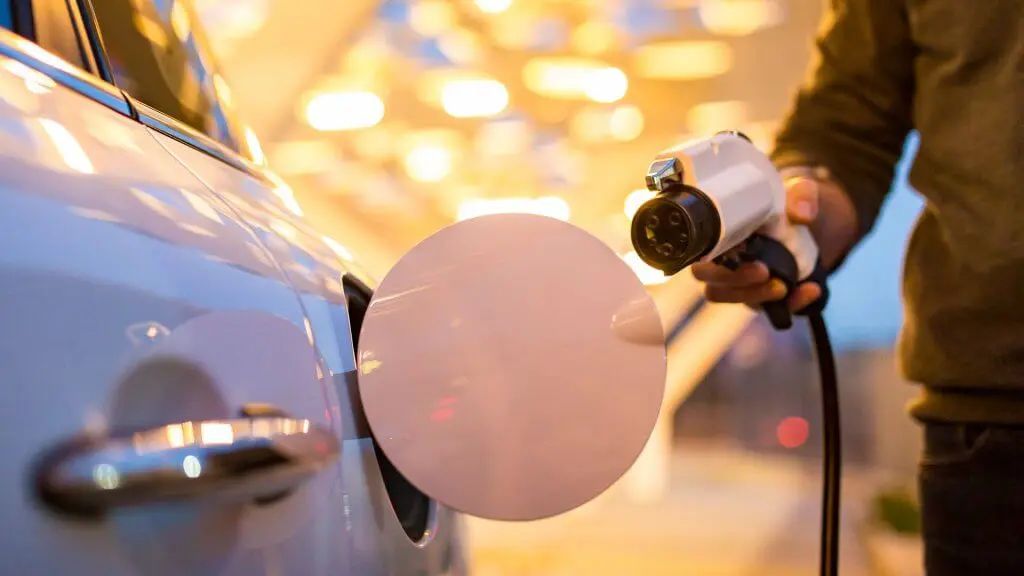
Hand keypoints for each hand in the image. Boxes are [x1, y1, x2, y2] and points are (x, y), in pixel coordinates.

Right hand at [690, 175, 858, 311]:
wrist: (808, 223)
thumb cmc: (787, 202)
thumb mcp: (797, 190)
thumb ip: (802, 194)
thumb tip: (802, 214)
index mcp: (720, 233)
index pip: (700, 251)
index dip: (710, 256)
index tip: (736, 250)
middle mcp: (723, 260)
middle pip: (712, 283)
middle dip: (734, 281)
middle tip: (763, 271)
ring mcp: (741, 282)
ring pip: (735, 299)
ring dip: (757, 295)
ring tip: (785, 286)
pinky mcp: (763, 296)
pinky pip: (771, 309)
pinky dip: (792, 303)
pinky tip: (811, 290)